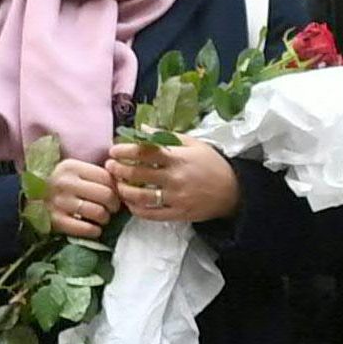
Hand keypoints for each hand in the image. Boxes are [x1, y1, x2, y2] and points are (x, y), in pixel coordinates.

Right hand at [42, 160, 116, 240]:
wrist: (27, 200)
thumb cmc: (57, 184)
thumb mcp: (72, 171)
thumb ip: (94, 174)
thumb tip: (122, 184)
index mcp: (72, 167)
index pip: (106, 177)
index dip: (117, 188)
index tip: (117, 194)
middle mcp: (66, 183)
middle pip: (106, 195)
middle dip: (115, 205)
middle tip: (112, 209)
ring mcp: (60, 203)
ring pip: (98, 213)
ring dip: (105, 218)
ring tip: (102, 218)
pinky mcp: (56, 221)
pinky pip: (86, 229)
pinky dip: (95, 231)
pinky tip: (94, 229)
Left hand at [106, 137, 239, 223]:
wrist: (232, 191)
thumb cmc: (211, 164)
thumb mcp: (193, 144)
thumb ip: (166, 137)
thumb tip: (141, 129)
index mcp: (179, 157)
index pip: (146, 152)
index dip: (126, 150)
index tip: (114, 150)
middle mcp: (175, 177)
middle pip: (139, 174)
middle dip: (119, 170)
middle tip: (109, 166)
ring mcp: (176, 198)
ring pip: (142, 196)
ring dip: (124, 190)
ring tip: (117, 185)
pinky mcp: (178, 214)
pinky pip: (152, 214)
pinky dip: (137, 209)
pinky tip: (130, 203)